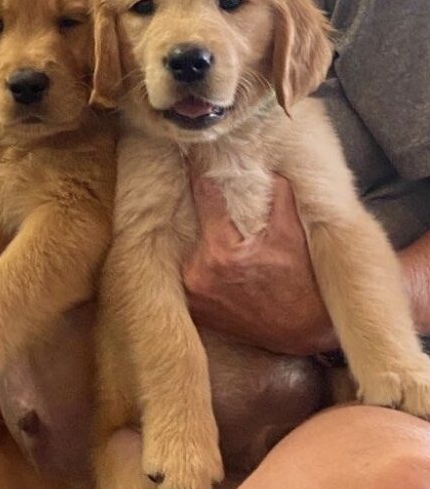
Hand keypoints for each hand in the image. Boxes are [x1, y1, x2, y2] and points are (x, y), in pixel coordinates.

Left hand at [183, 174, 335, 354]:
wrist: (303, 334)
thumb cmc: (302, 285)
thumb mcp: (294, 236)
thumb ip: (279, 196)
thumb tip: (268, 165)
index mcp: (221, 251)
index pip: (202, 195)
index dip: (202, 172)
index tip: (197, 153)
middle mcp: (198, 273)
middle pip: (189, 219)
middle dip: (197, 201)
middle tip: (196, 175)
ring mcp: (192, 292)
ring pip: (185, 244)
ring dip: (194, 230)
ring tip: (203, 214)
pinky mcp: (193, 307)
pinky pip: (186, 269)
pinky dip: (194, 256)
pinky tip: (203, 245)